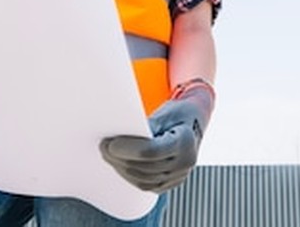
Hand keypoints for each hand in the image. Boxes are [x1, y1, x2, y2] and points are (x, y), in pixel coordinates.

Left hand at [100, 79, 213, 193]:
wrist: (195, 121)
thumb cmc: (178, 113)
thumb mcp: (163, 114)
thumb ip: (144, 128)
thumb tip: (118, 138)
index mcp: (185, 141)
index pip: (152, 151)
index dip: (128, 149)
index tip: (110, 143)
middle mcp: (185, 162)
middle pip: (145, 167)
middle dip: (120, 158)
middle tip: (103, 147)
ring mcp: (180, 175)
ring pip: (144, 180)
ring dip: (122, 170)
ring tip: (108, 156)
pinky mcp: (172, 183)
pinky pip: (148, 186)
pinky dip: (131, 177)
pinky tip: (120, 166)